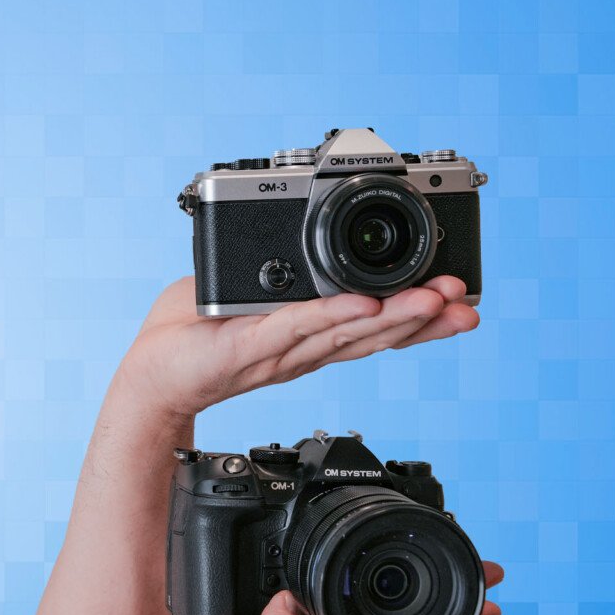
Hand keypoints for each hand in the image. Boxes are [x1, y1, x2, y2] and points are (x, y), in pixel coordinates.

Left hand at [116, 276, 479, 417]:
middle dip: (426, 316)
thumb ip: (280, 278)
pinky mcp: (245, 348)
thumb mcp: (246, 297)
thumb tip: (302, 234)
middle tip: (466, 299)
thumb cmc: (191, 338)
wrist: (148, 381)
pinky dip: (328, 315)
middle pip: (376, 332)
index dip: (418, 317)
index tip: (458, 300)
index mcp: (309, 337)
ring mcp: (278, 351)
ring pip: (347, 331)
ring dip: (396, 314)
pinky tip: (362, 304)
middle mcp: (303, 348)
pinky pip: (292, 328)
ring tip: (437, 298)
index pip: (374, 326)